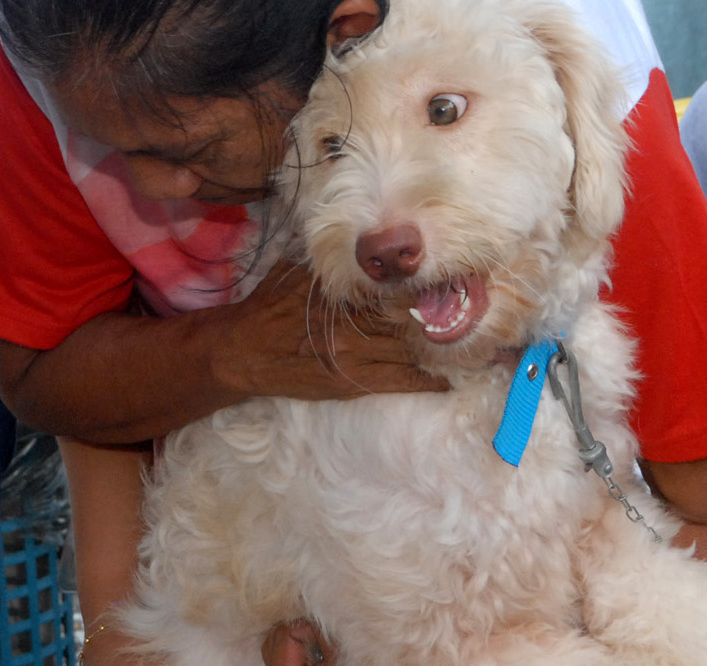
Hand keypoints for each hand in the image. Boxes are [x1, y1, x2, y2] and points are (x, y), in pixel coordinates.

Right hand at [221, 263, 446, 399]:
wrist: (241, 352)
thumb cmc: (266, 309)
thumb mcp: (295, 274)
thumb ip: (327, 264)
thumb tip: (350, 242)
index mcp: (345, 294)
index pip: (395, 288)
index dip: (424, 286)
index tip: (448, 282)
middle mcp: (354, 323)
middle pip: (410, 317)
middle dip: (437, 316)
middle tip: (465, 313)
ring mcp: (355, 356)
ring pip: (410, 350)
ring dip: (437, 348)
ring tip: (464, 345)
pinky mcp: (351, 383)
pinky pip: (399, 381)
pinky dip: (425, 379)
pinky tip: (444, 378)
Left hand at [261, 620, 423, 665]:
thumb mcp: (352, 659)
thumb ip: (325, 631)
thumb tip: (313, 602)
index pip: (283, 639)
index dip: (307, 624)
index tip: (332, 620)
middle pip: (275, 648)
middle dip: (299, 630)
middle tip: (327, 621)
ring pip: (283, 658)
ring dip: (302, 642)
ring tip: (329, 635)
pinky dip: (306, 657)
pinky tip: (326, 650)